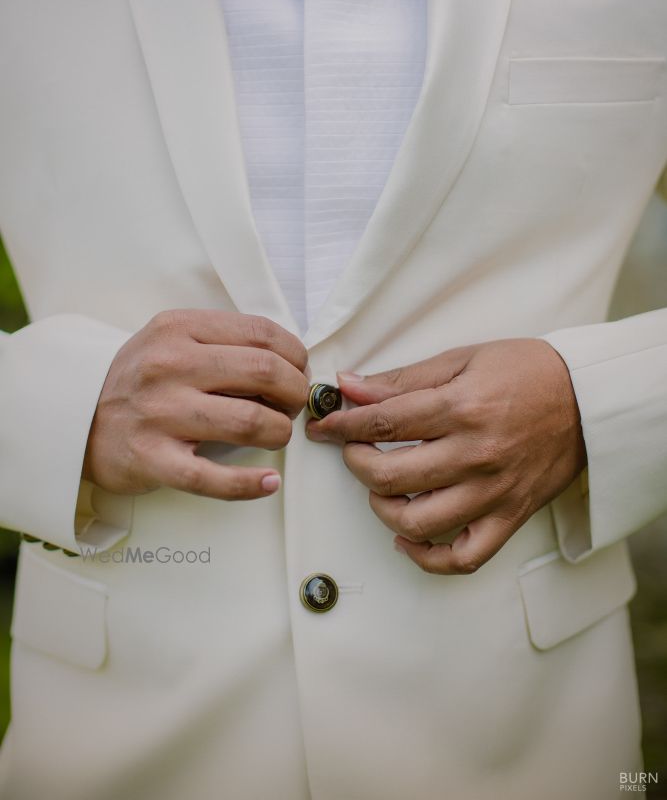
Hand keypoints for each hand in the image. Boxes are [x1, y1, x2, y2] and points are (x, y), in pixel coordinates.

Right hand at [83, 309, 308, 501]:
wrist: (74, 420)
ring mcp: (159, 413)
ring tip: (276, 434)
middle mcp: (169, 366)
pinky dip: (250, 483)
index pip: (261, 332)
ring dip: (279, 431)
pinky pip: (213, 478)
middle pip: (264, 372)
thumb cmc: (139, 382)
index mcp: (179, 329)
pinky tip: (268, 481)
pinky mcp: (152, 459)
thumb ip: (222, 343)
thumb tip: (290, 361)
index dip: (295, 354)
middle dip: (294, 392)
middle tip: (293, 404)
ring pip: (249, 421)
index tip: (299, 370)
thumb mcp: (172, 341)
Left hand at [306, 339, 585, 573]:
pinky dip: (428, 557)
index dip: (342, 425)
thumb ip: (403, 379)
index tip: (322, 425)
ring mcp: (492, 492)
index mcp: (461, 408)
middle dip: (355, 463)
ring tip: (380, 489)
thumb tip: (350, 388)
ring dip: (383, 508)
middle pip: (390, 476)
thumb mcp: (462, 359)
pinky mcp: (509, 517)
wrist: (588, 398)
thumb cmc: (526, 372)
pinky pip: (463, 558)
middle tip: (353, 450)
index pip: (381, 423)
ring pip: (418, 522)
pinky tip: (407, 537)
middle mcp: (475, 455)